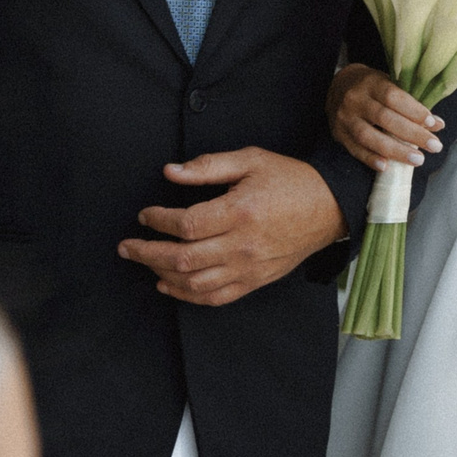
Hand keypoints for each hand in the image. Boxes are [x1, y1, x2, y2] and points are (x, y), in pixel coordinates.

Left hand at [119, 148, 346, 305]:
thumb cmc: (290, 180)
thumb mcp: (251, 160)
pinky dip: (187, 295)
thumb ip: (208, 166)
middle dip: (146, 252)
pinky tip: (168, 285)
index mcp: (240, 211)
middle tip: (126, 246)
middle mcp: (242, 244)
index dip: (158, 221)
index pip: (186, 224)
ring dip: (161, 273)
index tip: (145, 214)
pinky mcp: (255, 281)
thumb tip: (170, 172)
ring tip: (143, 261)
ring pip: (194, 282)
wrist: (329, 208)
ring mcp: (249, 267)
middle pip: (182, 258)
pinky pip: (215, 297)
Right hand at [328, 64, 442, 170]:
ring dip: (395, 151)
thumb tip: (437, 124)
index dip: (414, 111)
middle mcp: (355, 99)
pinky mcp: (338, 134)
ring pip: (369, 137)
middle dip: (412, 134)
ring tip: (418, 159)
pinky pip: (355, 150)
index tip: (433, 124)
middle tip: (434, 146)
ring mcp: (345, 118)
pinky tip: (387, 167)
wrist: (337, 86)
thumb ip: (410, 103)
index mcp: (370, 83)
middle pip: (384, 118)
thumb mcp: (389, 84)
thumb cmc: (371, 87)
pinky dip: (371, 159)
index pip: (393, 97)